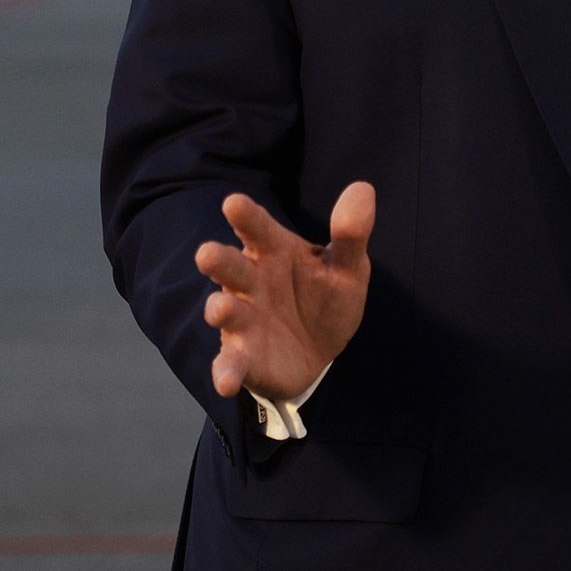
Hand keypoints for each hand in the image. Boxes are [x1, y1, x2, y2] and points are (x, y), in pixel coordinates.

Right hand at [194, 183, 374, 403]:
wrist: (319, 351)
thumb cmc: (325, 297)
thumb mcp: (348, 268)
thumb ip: (351, 233)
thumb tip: (363, 189)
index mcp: (274, 252)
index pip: (259, 229)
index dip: (247, 216)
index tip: (234, 202)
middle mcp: (251, 282)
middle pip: (231, 267)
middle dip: (218, 261)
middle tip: (207, 253)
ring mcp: (243, 320)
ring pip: (225, 311)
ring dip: (220, 310)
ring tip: (220, 309)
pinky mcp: (243, 357)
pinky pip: (230, 363)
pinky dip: (225, 372)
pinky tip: (226, 382)